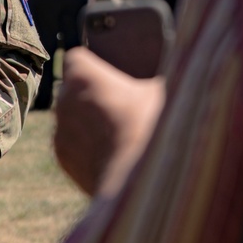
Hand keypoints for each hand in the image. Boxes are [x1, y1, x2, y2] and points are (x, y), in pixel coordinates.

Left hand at [53, 47, 164, 197]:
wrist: (140, 184)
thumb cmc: (154, 129)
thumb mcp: (170, 90)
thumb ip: (166, 74)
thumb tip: (181, 65)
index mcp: (83, 76)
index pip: (77, 58)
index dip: (94, 65)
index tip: (113, 74)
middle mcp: (65, 101)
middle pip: (75, 88)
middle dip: (95, 94)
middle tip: (125, 105)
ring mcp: (61, 131)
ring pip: (73, 118)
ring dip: (91, 122)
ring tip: (122, 133)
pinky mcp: (63, 159)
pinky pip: (74, 145)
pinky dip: (89, 147)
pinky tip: (114, 153)